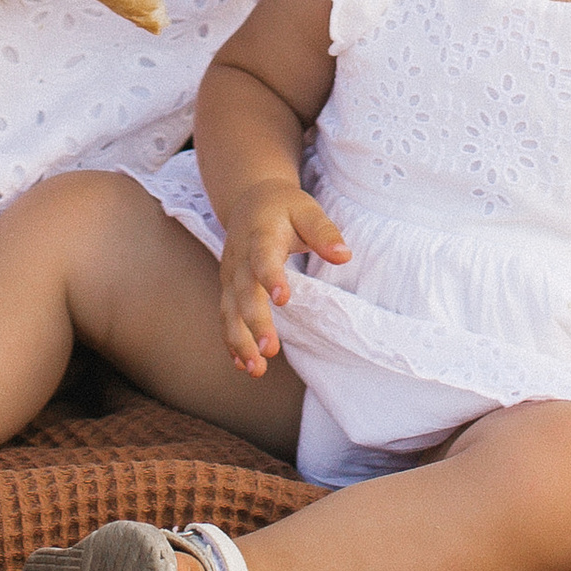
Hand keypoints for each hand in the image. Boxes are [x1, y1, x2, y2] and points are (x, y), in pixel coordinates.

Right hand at [217, 185, 347, 374]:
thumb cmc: (284, 208)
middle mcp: (240, 258)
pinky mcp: (228, 288)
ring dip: (239, 340)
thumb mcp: (307, 210)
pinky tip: (243, 364)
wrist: (249, 201)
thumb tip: (344, 255)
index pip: (263, 257)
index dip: (271, 276)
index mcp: (260, 235)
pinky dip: (231, 341)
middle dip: (254, 322)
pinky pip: (226, 316)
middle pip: (244, 291)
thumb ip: (324, 232)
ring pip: (230, 310)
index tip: (282, 299)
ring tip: (255, 369)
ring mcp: (230, 275)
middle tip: (269, 349)